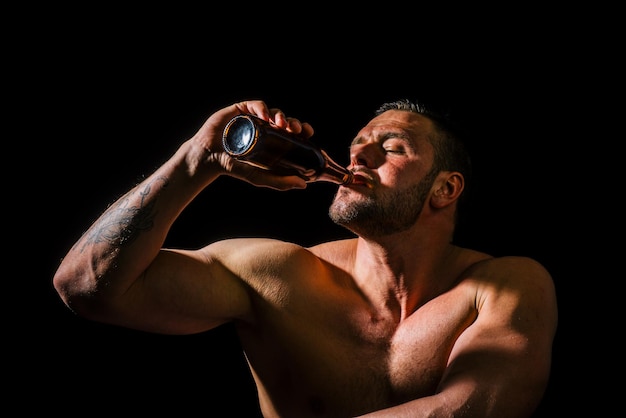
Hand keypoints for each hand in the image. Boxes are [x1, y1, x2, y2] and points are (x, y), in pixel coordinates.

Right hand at [191, 100, 313, 189]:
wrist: (210, 158)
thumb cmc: (235, 167)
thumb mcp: (260, 177)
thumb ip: (280, 182)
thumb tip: (304, 184)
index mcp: (274, 140)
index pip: (293, 133)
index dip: (303, 130)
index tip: (308, 134)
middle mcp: (266, 128)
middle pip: (286, 121)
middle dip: (294, 123)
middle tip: (297, 130)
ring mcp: (254, 118)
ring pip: (274, 112)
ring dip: (281, 116)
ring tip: (282, 124)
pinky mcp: (241, 110)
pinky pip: (256, 105)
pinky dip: (263, 108)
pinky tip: (266, 116)